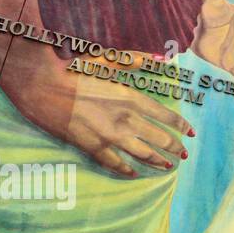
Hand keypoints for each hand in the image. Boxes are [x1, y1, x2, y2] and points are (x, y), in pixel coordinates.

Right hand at [2, 53, 194, 177]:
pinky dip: (126, 170)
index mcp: (132, 98)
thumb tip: (162, 58)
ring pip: (141, 154)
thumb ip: (137, 60)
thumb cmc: (76, 70)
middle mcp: (125, 119)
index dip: (181, 126)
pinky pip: (113, 163)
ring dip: (158, 161)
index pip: (166, 116)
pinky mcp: (91, 146)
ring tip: (168, 166)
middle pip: (159, 139)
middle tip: (184, 155)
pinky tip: (134, 173)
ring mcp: (108, 135)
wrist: (43, 86)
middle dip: (175, 148)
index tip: (190, 133)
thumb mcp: (110, 60)